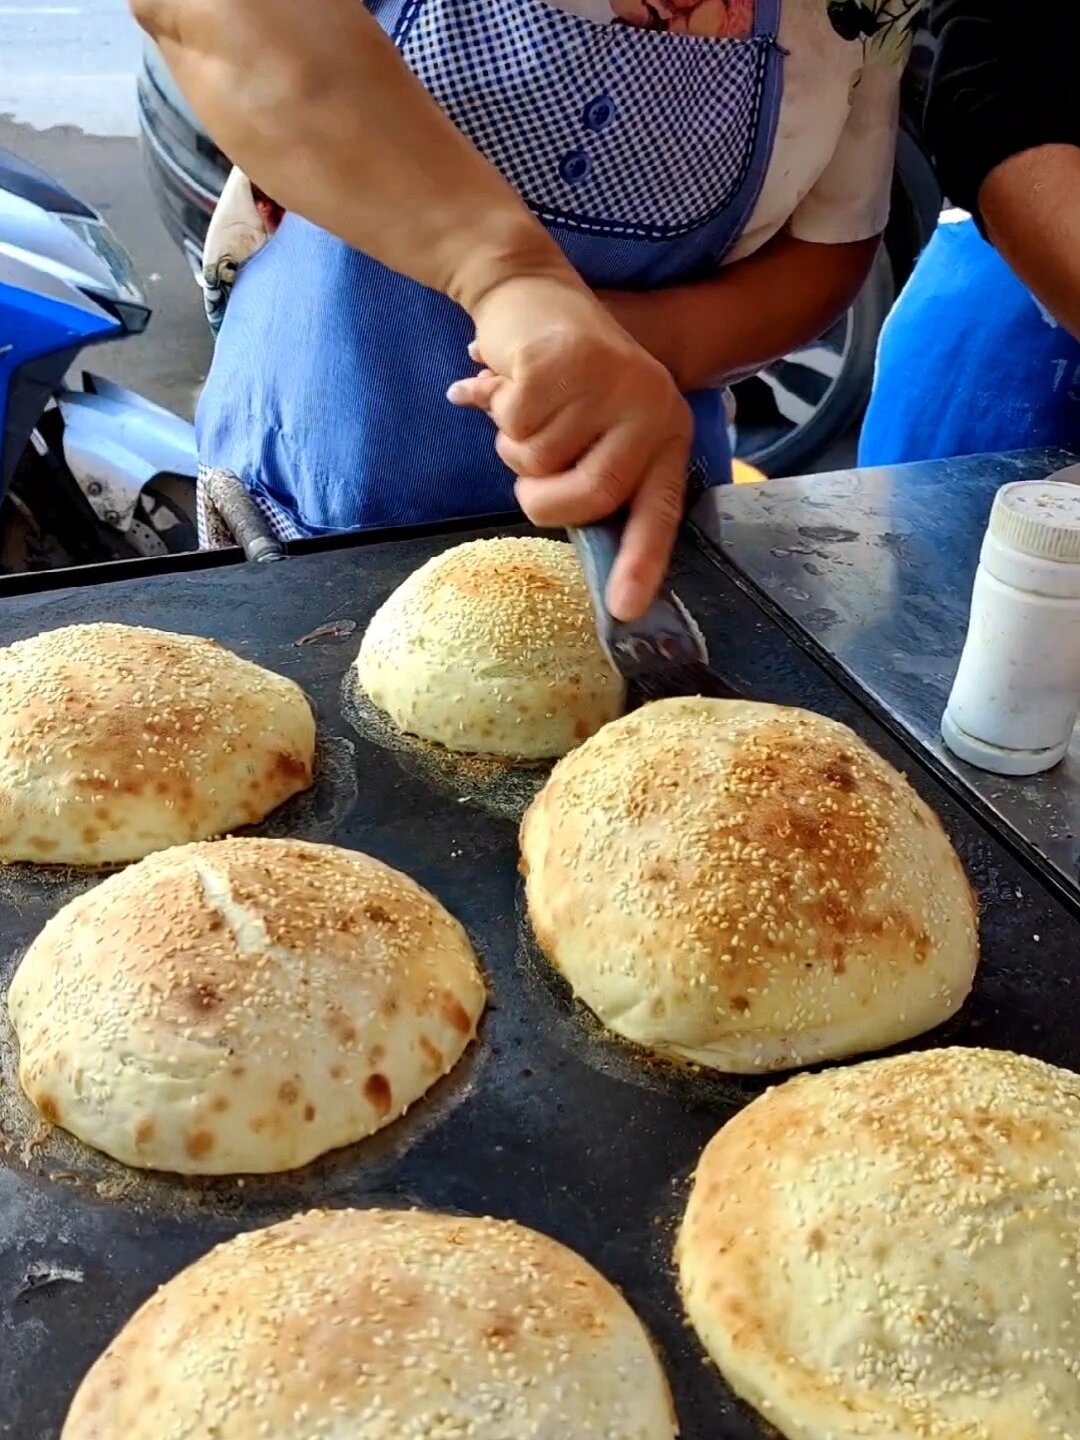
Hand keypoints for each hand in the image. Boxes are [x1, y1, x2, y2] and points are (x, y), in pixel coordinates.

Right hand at [447, 275, 692, 620]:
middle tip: (532, 460)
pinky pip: (513, 428)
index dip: (639, 563)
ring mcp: (609, 384)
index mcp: (664, 434)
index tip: (624, 610)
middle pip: (587, 497)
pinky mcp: (562, 363)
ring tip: (530, 403)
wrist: (531, 291)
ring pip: (538, 463)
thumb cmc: (563, 380)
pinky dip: (496, 409)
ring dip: (514, 442)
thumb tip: (599, 570)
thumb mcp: (596, 431)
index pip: (658, 511)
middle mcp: (649, 409)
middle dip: (541, 495)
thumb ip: (593, 483)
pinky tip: (512, 378)